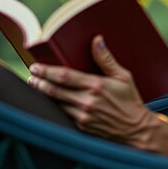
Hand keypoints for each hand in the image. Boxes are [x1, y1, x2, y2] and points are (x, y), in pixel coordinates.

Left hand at [28, 35, 167, 155]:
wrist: (135, 129)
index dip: (47, 71)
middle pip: (54, 90)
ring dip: (44, 95)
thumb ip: (106, 59)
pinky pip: (63, 115)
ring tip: (36, 86)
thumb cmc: (130, 100)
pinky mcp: (82, 127)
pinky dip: (55, 107)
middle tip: (32, 76)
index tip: (36, 67)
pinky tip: (51, 102)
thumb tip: (97, 40)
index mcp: (96, 86)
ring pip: (56, 103)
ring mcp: (83, 116)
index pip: (64, 76)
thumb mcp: (123, 76)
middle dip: (39, 83)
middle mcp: (87, 101)